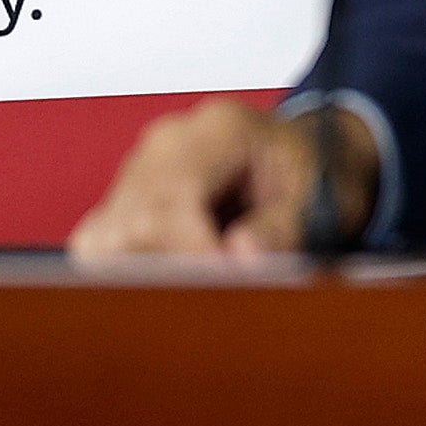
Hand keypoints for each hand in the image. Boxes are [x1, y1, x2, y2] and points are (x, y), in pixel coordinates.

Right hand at [68, 98, 381, 263]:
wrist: (308, 159)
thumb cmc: (316, 173)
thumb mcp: (323, 199)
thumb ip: (283, 228)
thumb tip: (241, 255)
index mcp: (221, 129)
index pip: (177, 195)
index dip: (193, 250)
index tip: (224, 283)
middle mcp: (170, 141)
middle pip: (133, 217)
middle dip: (168, 269)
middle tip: (213, 295)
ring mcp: (143, 166)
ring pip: (108, 233)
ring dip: (146, 271)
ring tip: (195, 284)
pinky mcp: (129, 195)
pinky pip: (102, 238)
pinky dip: (128, 266)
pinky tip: (171, 277)